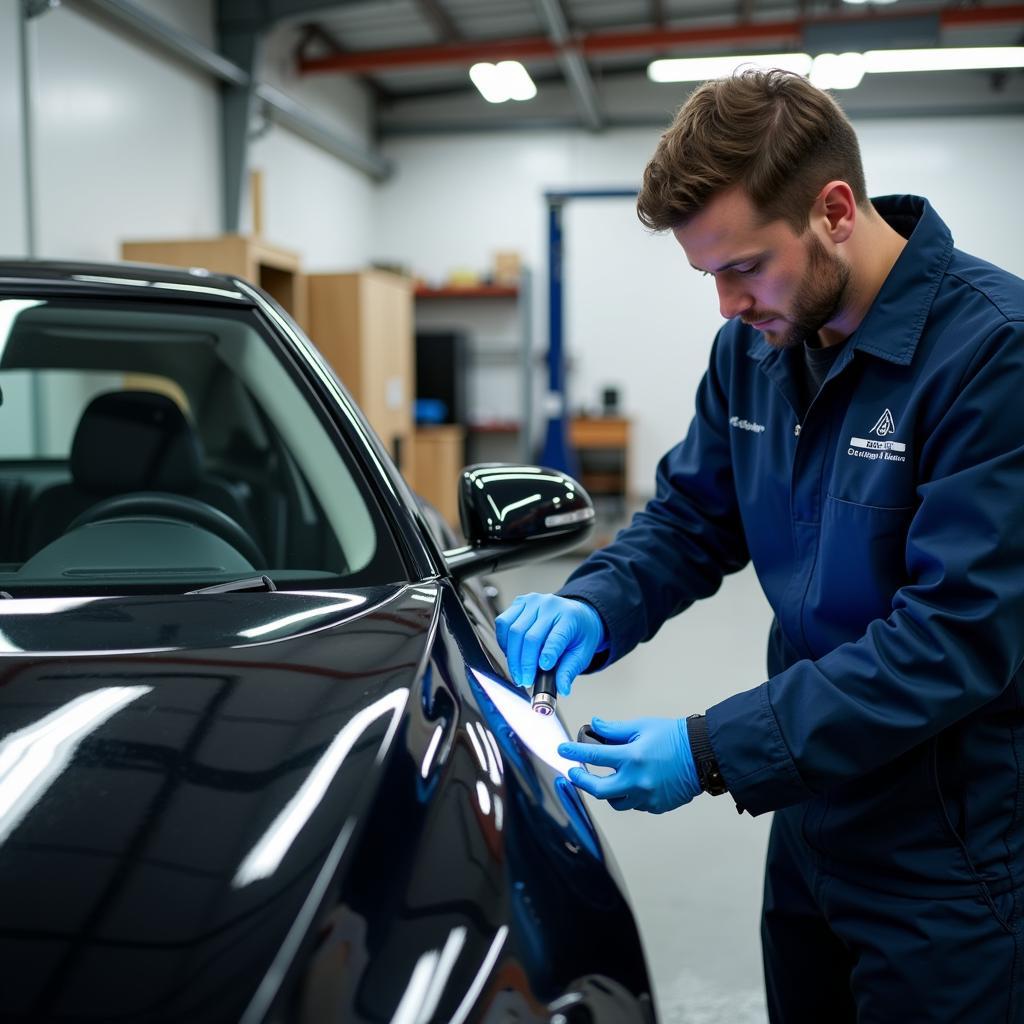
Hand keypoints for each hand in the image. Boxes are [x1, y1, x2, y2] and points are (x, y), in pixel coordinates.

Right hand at [495, 593, 605, 694]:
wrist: (575, 614)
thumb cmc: (578, 633)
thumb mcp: (581, 653)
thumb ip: (570, 670)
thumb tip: (562, 688)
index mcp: (569, 617)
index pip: (555, 637)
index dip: (547, 655)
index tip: (543, 669)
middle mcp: (550, 606)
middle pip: (530, 637)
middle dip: (524, 663)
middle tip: (525, 680)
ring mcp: (532, 602)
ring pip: (513, 630)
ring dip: (512, 656)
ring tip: (517, 671)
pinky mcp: (519, 603)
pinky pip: (504, 623)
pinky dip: (504, 642)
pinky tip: (512, 654)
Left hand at [558, 716, 700, 813]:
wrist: (704, 755)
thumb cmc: (676, 738)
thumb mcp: (642, 726)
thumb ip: (615, 730)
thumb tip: (596, 726)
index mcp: (632, 758)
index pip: (593, 757)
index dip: (574, 753)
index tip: (562, 751)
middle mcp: (637, 781)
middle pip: (598, 790)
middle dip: (581, 781)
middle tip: (574, 772)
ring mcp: (646, 796)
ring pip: (615, 802)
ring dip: (606, 791)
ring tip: (604, 779)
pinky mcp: (655, 806)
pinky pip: (634, 805)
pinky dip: (628, 795)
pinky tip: (630, 783)